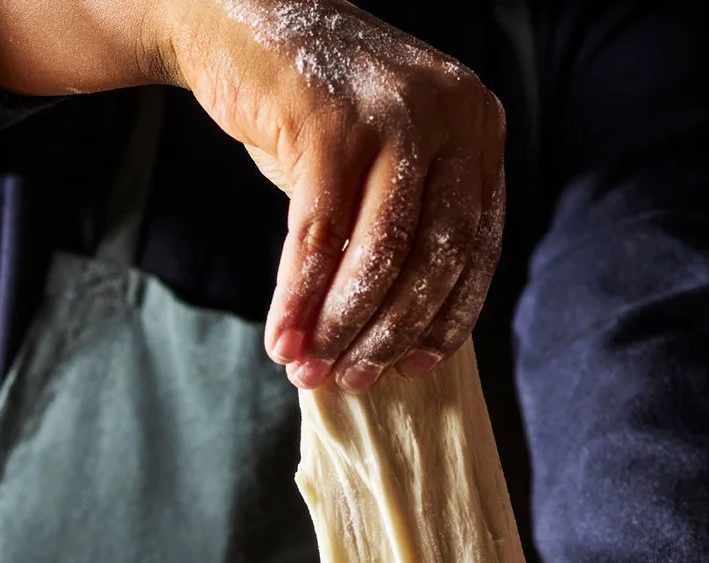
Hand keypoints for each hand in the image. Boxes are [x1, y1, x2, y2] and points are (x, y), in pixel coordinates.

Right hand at [0, 0, 505, 390]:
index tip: (416, 368)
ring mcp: (392, 113)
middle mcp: (449, 113)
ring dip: (340, 324)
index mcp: (477, 124)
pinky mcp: (330, 122)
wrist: (230, 16)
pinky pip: (319, 237)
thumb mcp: (379, 159)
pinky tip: (281, 336)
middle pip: (433, 257)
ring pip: (380, 254)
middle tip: (350, 379)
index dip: (447, 317)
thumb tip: (404, 342)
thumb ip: (405, 227)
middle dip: (388, 332)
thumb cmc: (307, 105)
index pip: (478, 245)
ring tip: (308, 367)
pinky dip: (298, 297)